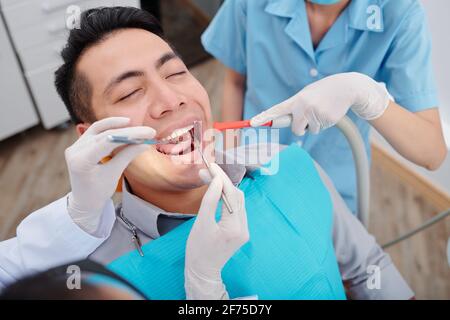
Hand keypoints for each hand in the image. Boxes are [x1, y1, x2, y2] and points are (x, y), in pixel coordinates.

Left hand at [65, 117, 155, 234]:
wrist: (84, 201)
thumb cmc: (98, 192)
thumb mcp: (114, 174)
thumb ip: (127, 155)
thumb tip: (145, 142)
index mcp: (81, 161)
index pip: (108, 141)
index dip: (129, 134)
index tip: (148, 132)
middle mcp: (75, 151)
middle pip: (104, 134)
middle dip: (127, 131)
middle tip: (147, 130)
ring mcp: (75, 146)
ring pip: (98, 129)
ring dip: (117, 125)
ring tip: (134, 124)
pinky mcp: (79, 144)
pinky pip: (95, 132)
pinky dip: (109, 128)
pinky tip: (122, 126)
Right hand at [185, 163, 248, 299]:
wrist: (202, 271)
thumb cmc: (198, 250)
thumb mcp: (201, 223)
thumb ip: (210, 200)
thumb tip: (217, 180)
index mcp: (234, 227)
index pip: (231, 195)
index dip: (221, 178)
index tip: (211, 166)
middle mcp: (244, 228)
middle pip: (237, 196)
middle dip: (223, 182)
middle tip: (207, 171)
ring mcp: (244, 230)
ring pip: (238, 201)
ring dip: (225, 188)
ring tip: (210, 178)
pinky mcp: (240, 231)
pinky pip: (236, 209)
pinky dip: (227, 198)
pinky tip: (217, 192)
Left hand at [251, 72, 390, 134]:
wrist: (346, 87)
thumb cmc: (322, 92)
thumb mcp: (306, 95)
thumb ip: (294, 107)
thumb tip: (278, 121)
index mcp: (296, 100)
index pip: (276, 111)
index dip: (263, 118)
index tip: (251, 123)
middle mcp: (303, 106)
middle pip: (295, 129)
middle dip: (301, 127)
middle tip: (310, 115)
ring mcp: (315, 113)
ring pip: (309, 130)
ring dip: (315, 124)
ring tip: (322, 110)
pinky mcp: (327, 119)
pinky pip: (320, 129)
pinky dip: (324, 124)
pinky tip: (329, 112)